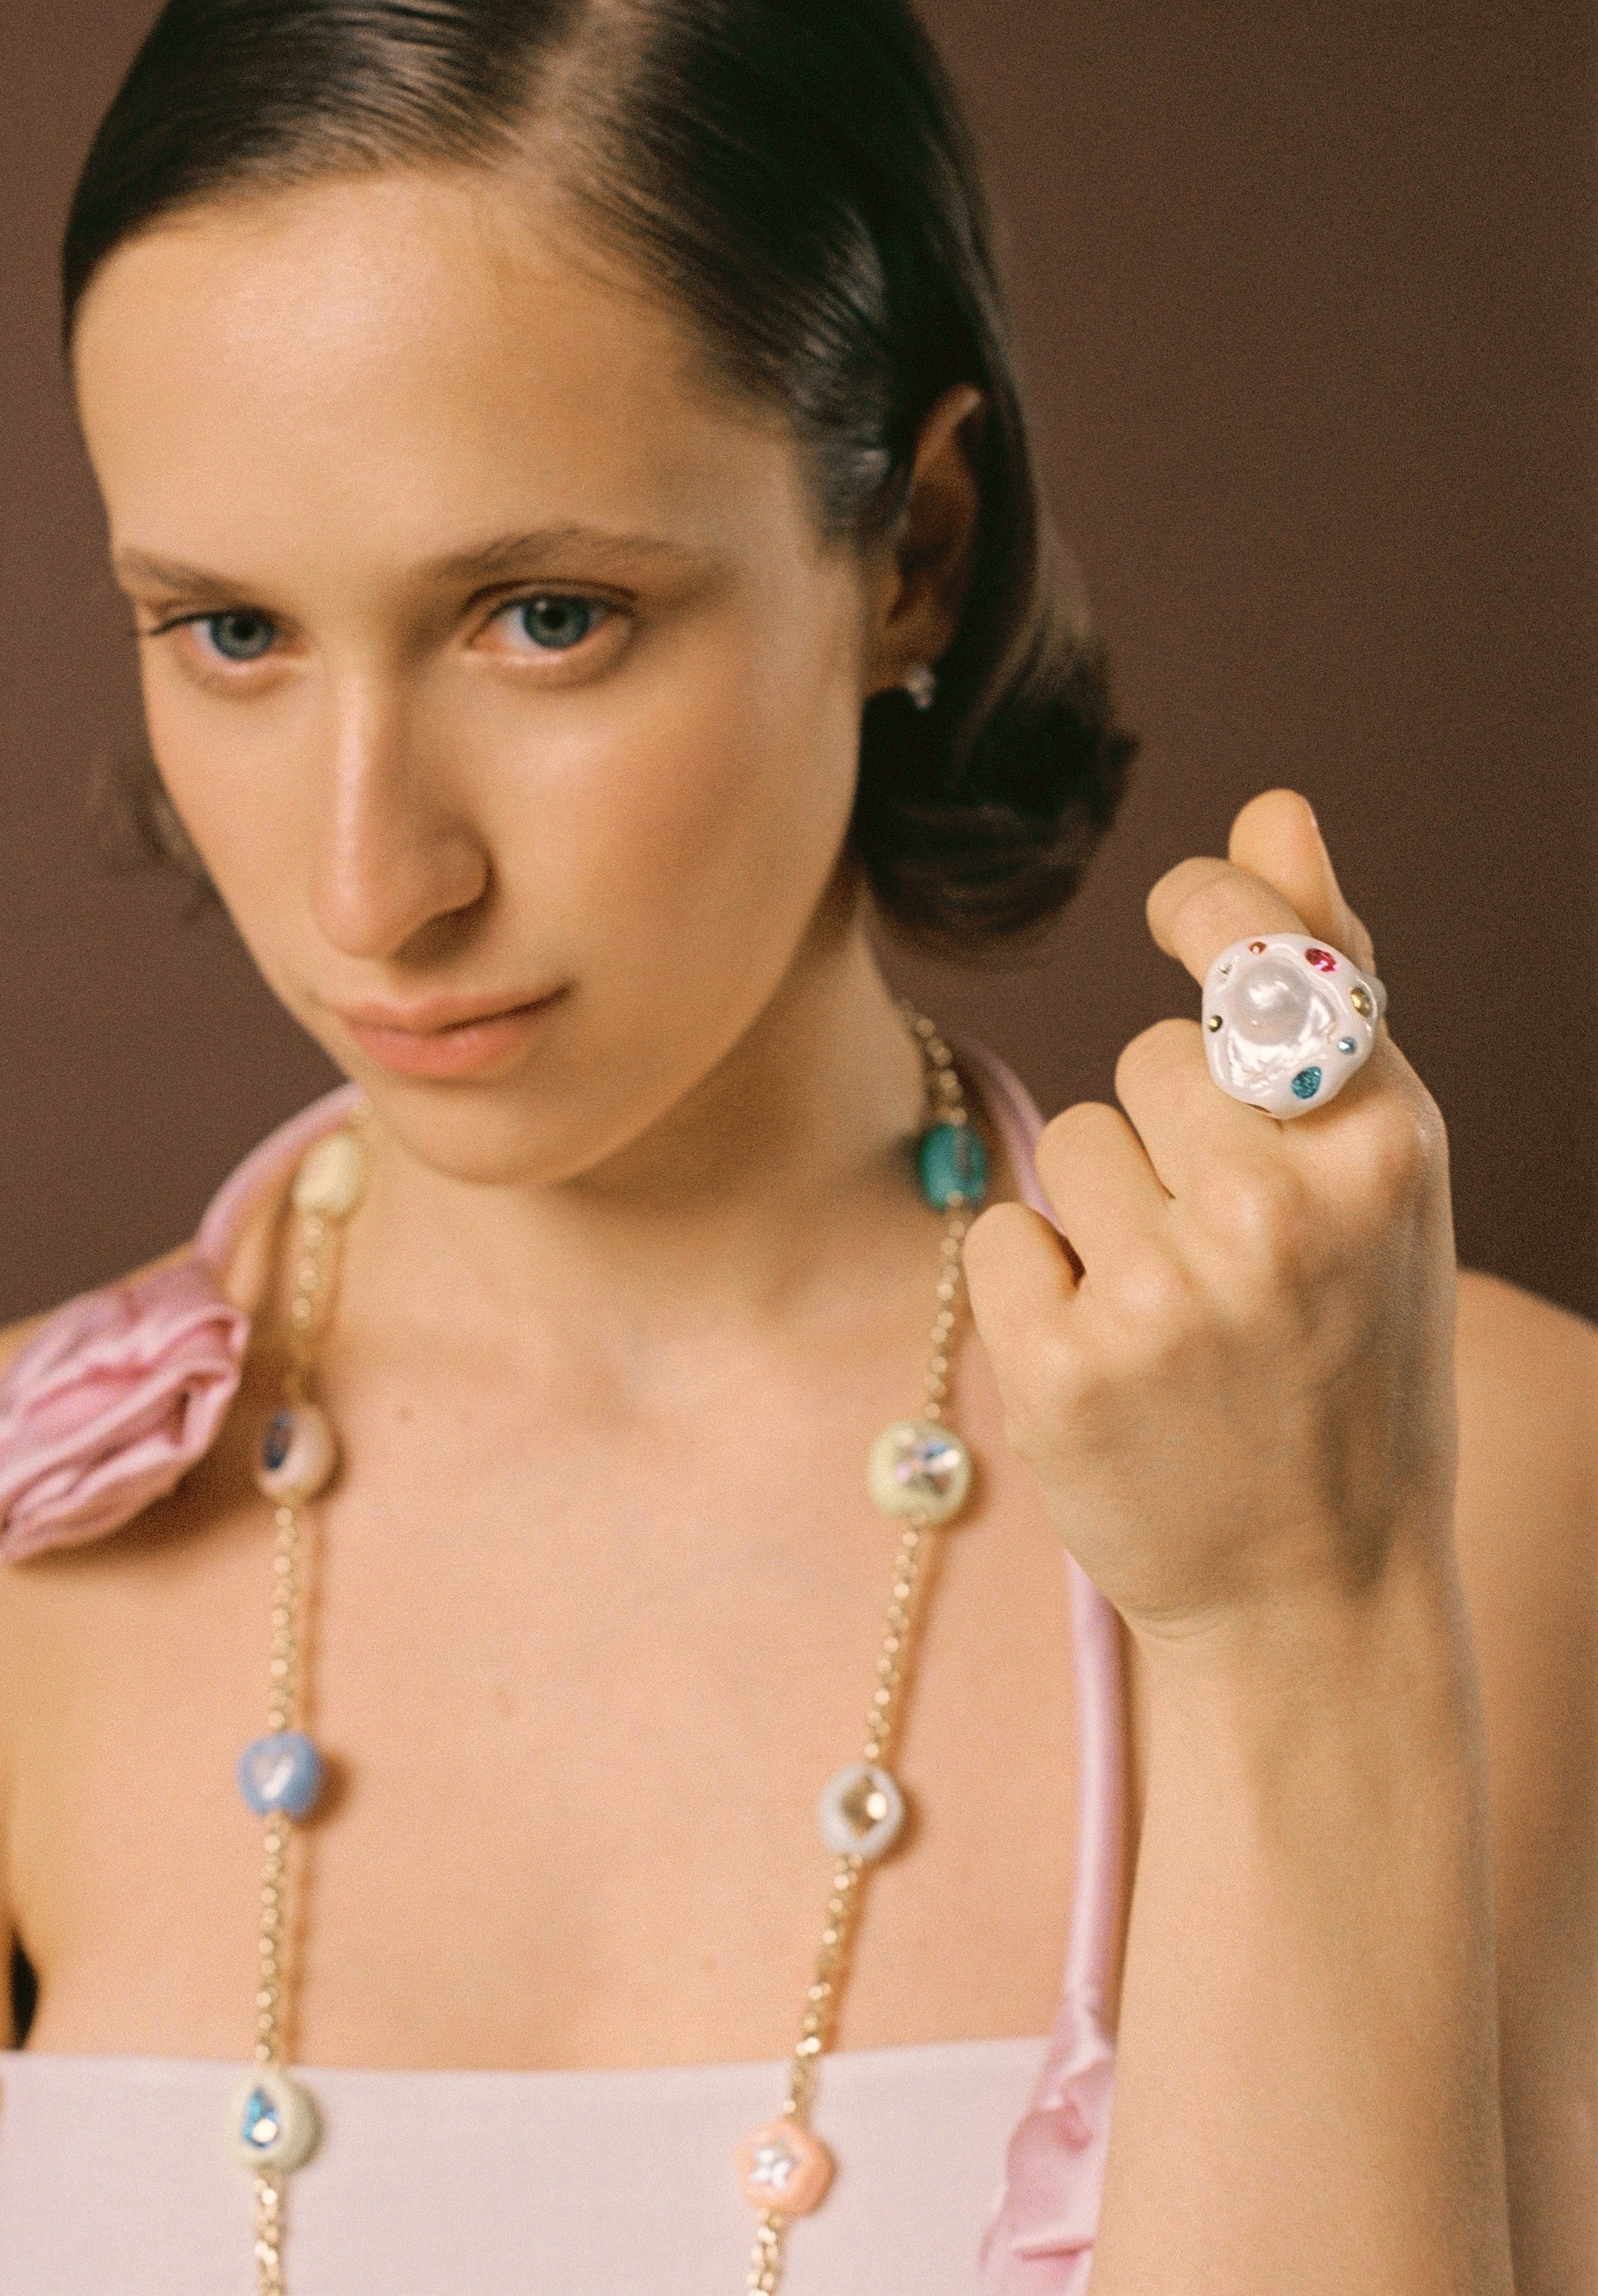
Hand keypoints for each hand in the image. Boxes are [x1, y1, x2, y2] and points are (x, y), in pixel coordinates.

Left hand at [964, 787, 1459, 1646]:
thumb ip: (1326, 980)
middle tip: (1237, 1246)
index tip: (1178, 910)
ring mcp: (1171, 1298)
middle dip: (1175, 1131)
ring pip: (1072, 1141)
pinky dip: (1045, 1284)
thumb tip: (1275, 802)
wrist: (1316, 1590)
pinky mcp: (1066, 1371)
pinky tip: (1118, 1358)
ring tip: (1186, 1312)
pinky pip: (1009, 1231)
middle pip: (1150, 1056)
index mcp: (1385, 1148)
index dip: (1205, 904)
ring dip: (1109, 1210)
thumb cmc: (1356, 1351)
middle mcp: (1283, 1213)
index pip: (1255, 945)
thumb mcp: (1384, 1174)